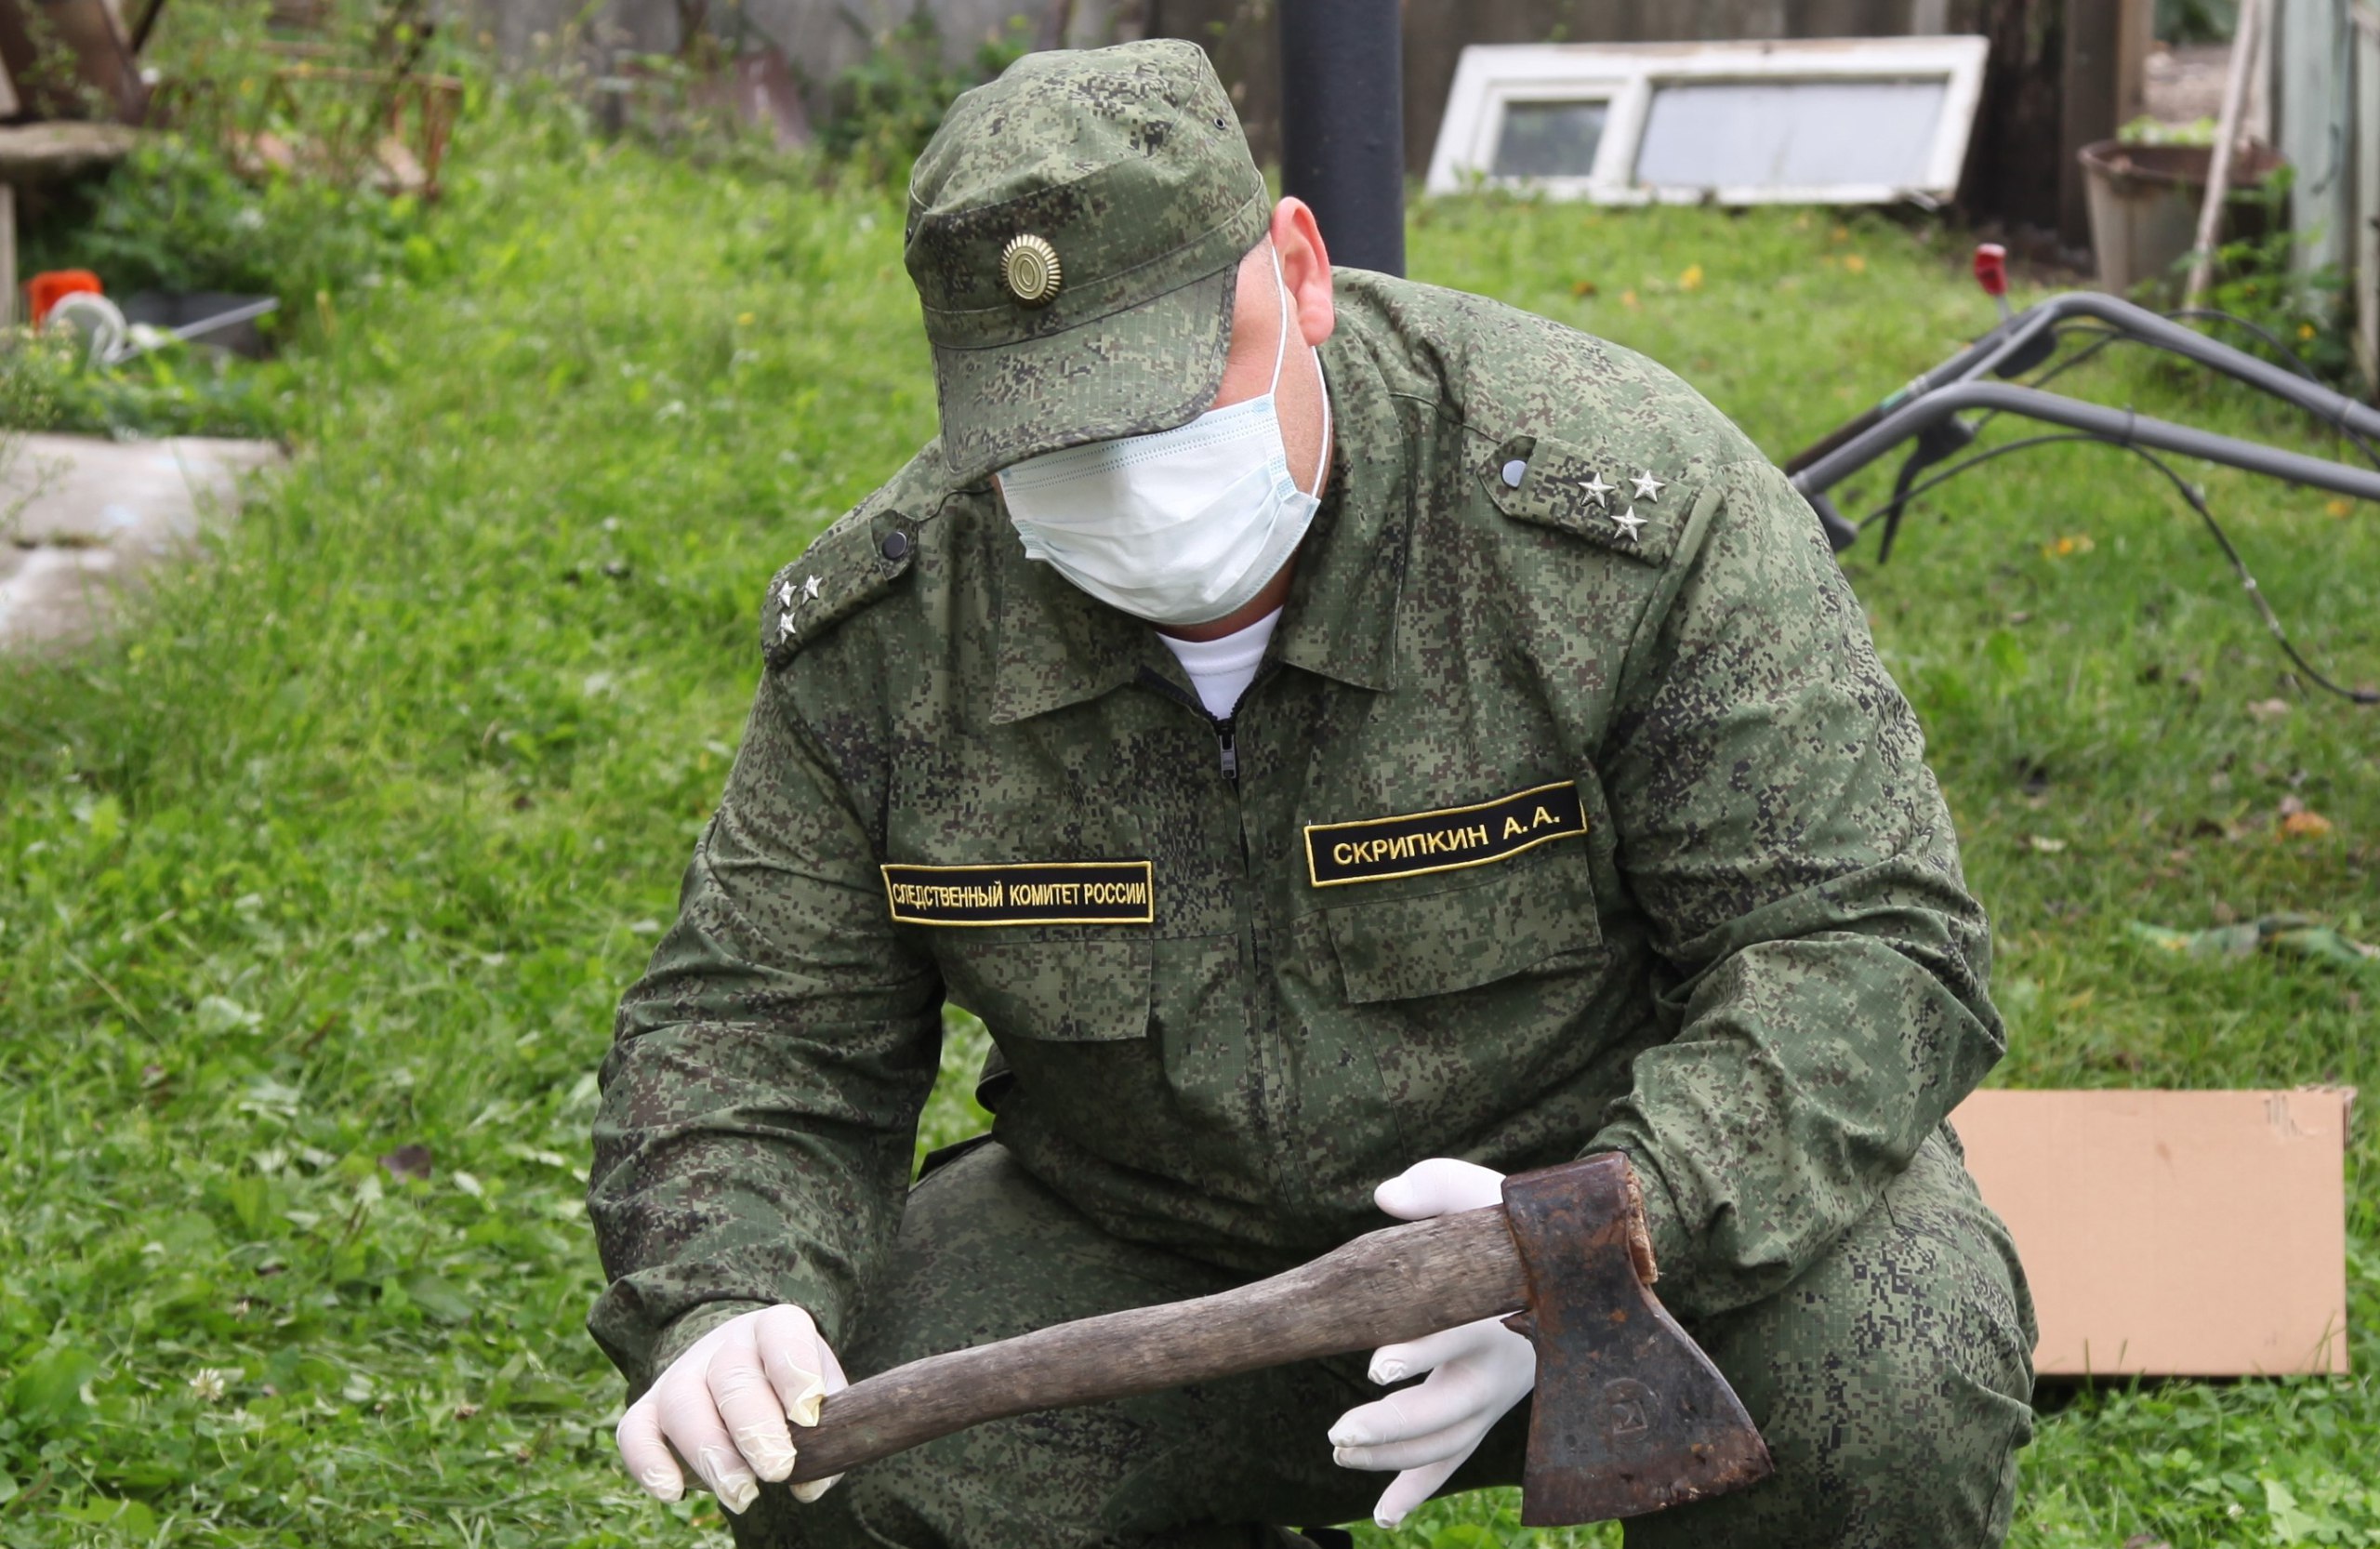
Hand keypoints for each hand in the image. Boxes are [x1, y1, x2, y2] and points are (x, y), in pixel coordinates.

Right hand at [616, 1304, 848, 1513]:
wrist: (745, 1378)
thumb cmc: (792, 1395)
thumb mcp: (821, 1403)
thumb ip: (826, 1439)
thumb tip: (810, 1484)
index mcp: (775, 1329)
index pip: (781, 1332)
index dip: (794, 1369)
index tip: (809, 1412)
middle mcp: (726, 1345)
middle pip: (731, 1376)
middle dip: (754, 1427)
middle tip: (777, 1469)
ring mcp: (682, 1373)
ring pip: (683, 1403)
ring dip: (710, 1453)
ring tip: (740, 1495)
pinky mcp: (648, 1408)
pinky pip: (635, 1430)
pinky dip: (647, 1463)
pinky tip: (672, 1493)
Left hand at [1328, 1159, 1535, 1529]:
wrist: (1571, 1268)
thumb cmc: (1512, 1225)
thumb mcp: (1483, 1193)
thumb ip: (1436, 1186)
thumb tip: (1386, 1197)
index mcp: (1504, 1308)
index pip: (1461, 1334)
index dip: (1422, 1351)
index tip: (1377, 1363)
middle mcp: (1506, 1363)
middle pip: (1452, 1409)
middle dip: (1394, 1425)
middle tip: (1338, 1430)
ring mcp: (1498, 1395)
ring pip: (1449, 1441)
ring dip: (1394, 1456)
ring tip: (1338, 1450)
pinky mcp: (1487, 1412)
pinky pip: (1455, 1458)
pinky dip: (1419, 1487)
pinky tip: (1383, 1515)